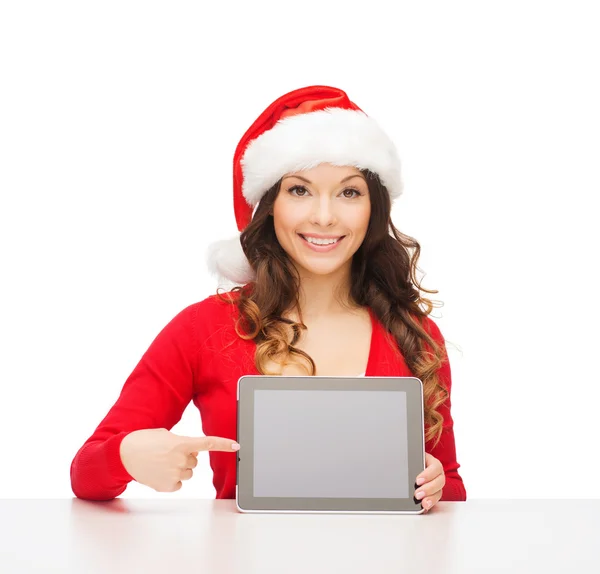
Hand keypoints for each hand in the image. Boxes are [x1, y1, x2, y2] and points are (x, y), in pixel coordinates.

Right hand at [120, 428, 239, 492]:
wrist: (124, 455)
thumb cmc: (144, 441)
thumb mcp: (166, 435)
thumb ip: (183, 443)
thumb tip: (193, 453)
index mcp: (181, 443)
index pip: (208, 443)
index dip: (224, 444)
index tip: (236, 446)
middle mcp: (180, 459)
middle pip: (195, 461)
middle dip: (186, 457)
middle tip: (168, 453)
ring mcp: (174, 474)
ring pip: (188, 473)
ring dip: (179, 468)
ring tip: (162, 463)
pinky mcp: (168, 486)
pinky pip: (179, 484)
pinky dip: (171, 479)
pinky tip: (159, 472)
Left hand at [414, 453, 444, 511]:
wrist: (413, 464)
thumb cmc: (413, 460)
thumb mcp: (413, 457)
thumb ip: (411, 460)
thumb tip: (402, 462)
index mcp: (433, 463)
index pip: (435, 468)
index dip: (428, 475)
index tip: (417, 481)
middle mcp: (438, 474)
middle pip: (439, 482)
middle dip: (428, 489)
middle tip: (417, 494)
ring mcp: (437, 485)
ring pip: (439, 492)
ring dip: (431, 499)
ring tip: (423, 504)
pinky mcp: (434, 494)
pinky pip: (435, 500)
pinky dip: (430, 504)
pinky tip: (424, 508)